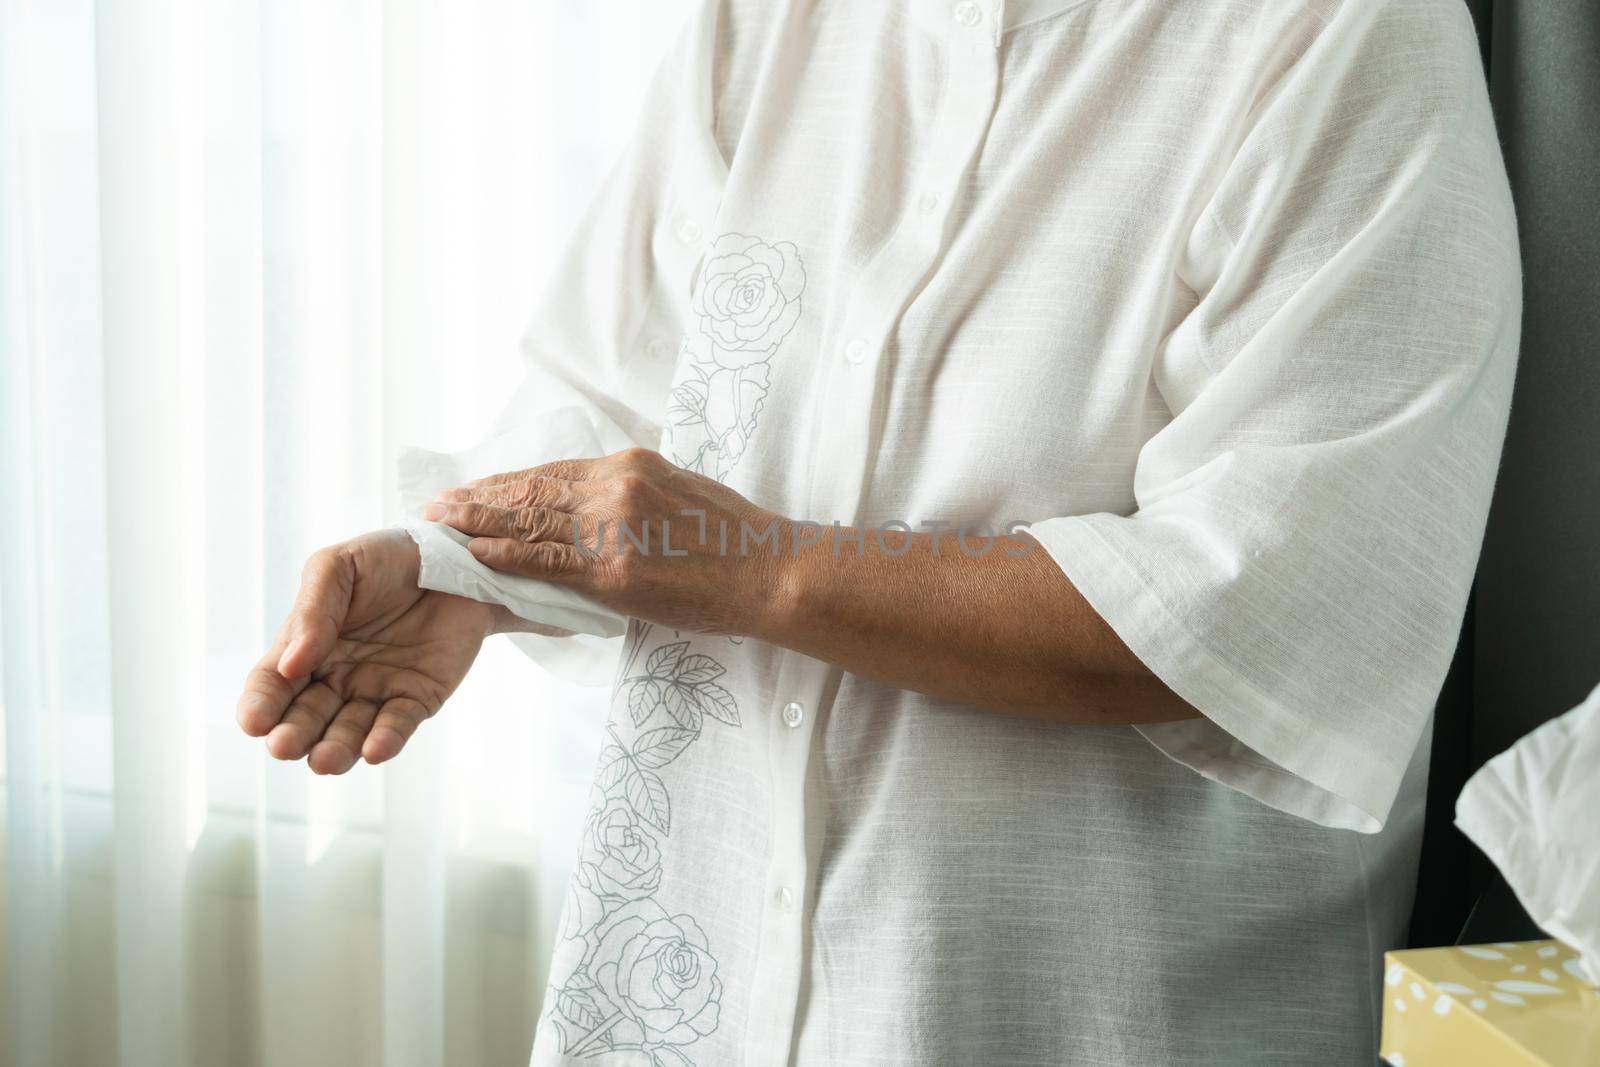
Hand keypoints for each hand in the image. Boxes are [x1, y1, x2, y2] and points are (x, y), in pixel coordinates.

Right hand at [236, 529, 492, 773]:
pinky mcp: (419, 697)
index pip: (273, 685)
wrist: (454, 556)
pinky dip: (386, 740)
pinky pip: (399, 725)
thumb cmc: (386, 559)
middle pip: (307, 717)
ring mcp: (377, 691)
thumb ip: (312, 610)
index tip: (254, 723)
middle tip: (283, 746)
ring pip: (349, 732)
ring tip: (324, 760)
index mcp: (306, 648)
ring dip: (335, 749)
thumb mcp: (338, 568)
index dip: (260, 705)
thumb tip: (290, 663)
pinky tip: (373, 749)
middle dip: (293, 735)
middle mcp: (337, 678)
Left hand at [423, 448, 790, 636]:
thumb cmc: (737, 540)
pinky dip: (506, 555)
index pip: (553, 471)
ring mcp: (614, 527)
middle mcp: (617, 486)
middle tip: (437, 504)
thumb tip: (601, 505)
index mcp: (632, 465)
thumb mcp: (684, 493)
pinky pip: (547, 560)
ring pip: (530, 521)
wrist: (771, 572)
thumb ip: (636, 495)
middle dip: (479, 497)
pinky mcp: (615, 570)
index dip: (507, 481)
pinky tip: (476, 554)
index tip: (475, 487)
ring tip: (440, 526)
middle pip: (531, 489)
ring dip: (478, 523)